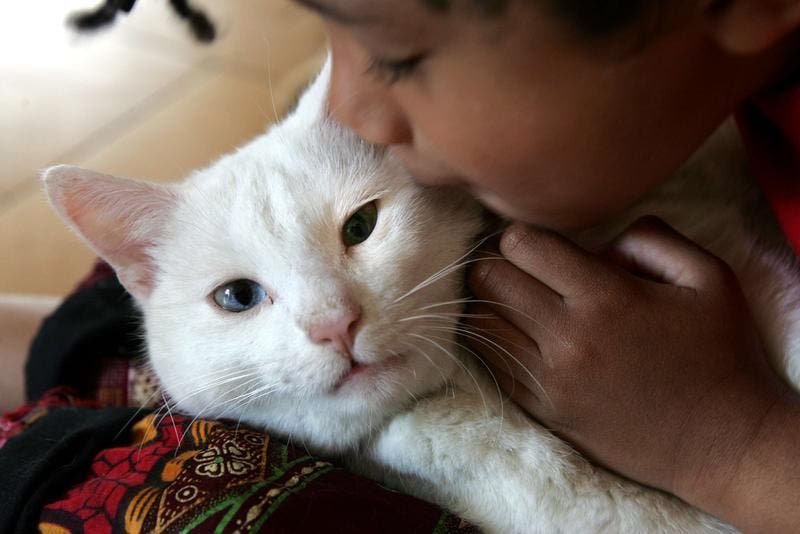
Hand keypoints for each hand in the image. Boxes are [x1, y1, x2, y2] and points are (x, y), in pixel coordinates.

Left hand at [465, 217, 789, 511]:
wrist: (726, 444)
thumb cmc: (721, 354)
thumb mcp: (709, 278)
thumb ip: (652, 239)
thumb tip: (597, 241)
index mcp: (606, 298)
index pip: (522, 245)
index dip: (521, 234)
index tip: (536, 242)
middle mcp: (569, 338)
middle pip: (488, 278)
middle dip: (495, 262)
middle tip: (515, 265)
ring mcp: (551, 379)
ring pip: (480, 321)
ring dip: (487, 301)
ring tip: (510, 296)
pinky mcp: (544, 410)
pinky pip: (490, 363)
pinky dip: (490, 339)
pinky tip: (509, 330)